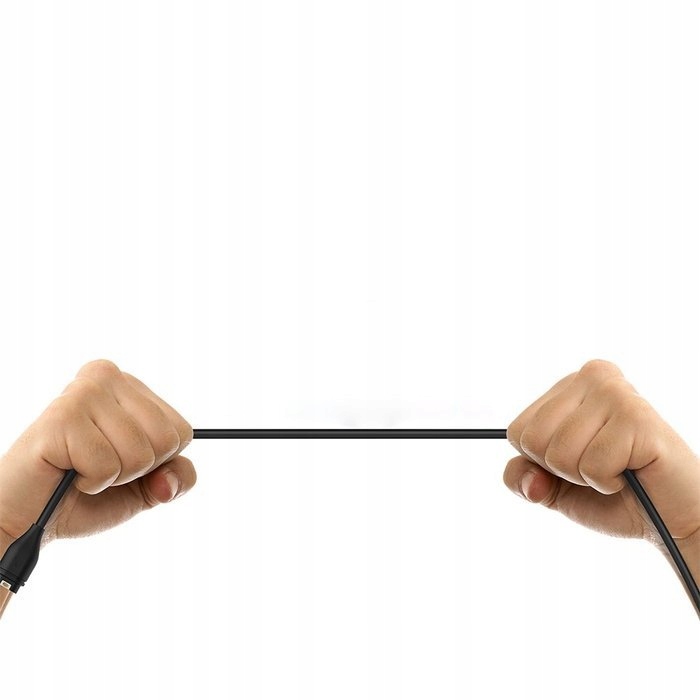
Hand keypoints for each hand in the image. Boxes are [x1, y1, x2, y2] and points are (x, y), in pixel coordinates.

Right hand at [0, 360, 195, 549]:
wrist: (26, 519)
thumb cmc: (82, 495)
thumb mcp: (145, 487)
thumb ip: (177, 478)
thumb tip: (169, 479)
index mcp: (130, 385)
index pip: (182, 431)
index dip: (158, 462)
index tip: (121, 460)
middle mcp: (107, 377)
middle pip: (166, 440)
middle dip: (136, 470)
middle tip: (98, 466)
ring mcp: (84, 393)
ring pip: (139, 453)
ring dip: (111, 478)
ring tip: (81, 468)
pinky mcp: (62, 417)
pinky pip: (107, 465)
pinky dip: (91, 482)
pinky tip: (67, 471)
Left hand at [503, 360, 699, 553]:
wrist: (670, 520)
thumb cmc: (614, 496)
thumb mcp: (553, 488)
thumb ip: (521, 478)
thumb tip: (529, 480)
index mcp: (568, 385)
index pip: (517, 431)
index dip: (541, 462)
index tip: (578, 461)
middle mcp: (591, 377)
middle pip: (533, 440)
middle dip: (563, 471)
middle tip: (601, 466)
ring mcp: (615, 393)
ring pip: (560, 453)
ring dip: (587, 478)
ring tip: (618, 468)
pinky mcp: (637, 417)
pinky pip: (592, 465)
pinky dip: (608, 483)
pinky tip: (632, 471)